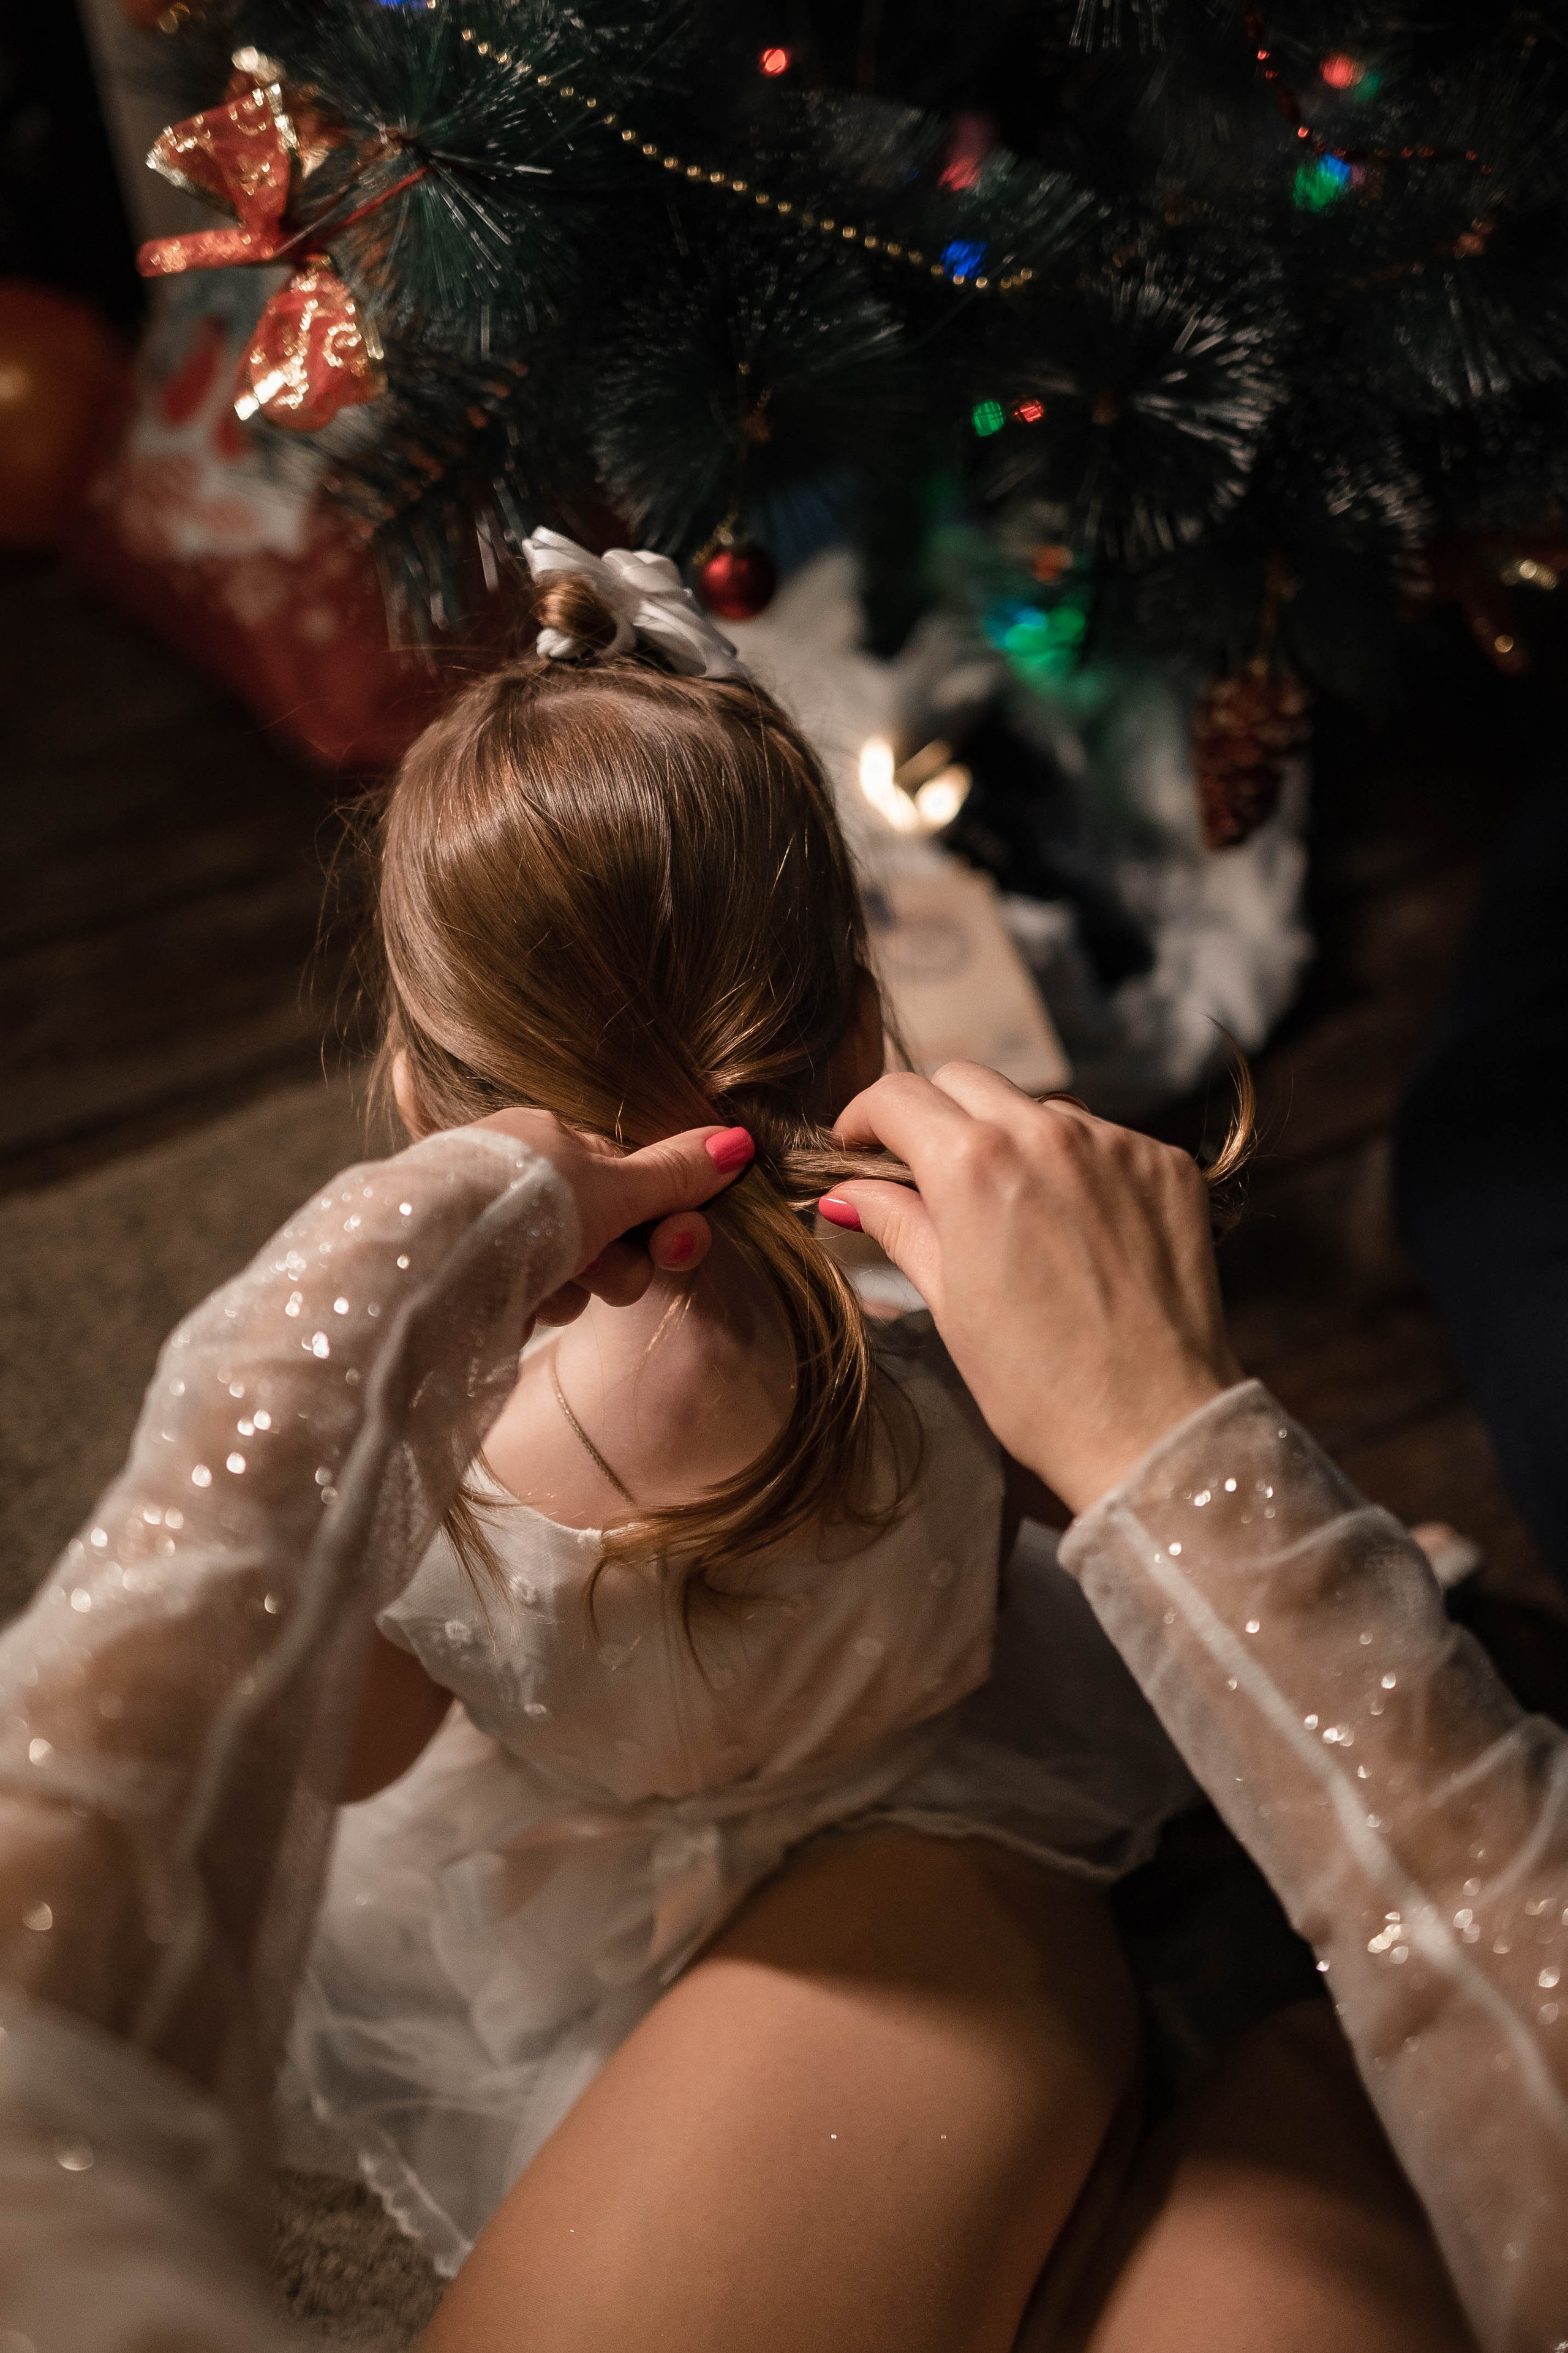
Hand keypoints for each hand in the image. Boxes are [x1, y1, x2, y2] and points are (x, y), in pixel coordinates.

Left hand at [473, 1111, 753, 1324]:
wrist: (436, 1258)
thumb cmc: (526, 1206)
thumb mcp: (614, 1187)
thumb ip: (674, 1173)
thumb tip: (738, 1142)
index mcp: (550, 1137)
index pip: (633, 1179)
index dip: (663, 1219)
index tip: (674, 1244)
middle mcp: (524, 1177)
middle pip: (609, 1230)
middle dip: (620, 1262)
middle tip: (600, 1270)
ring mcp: (498, 1227)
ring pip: (575, 1269)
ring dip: (578, 1288)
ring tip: (550, 1286)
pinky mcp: (477, 1274)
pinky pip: (535, 1293)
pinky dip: (538, 1302)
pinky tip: (520, 1304)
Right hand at [824, 1066, 1241, 1516]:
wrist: (1151, 1428)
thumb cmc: (1035, 1384)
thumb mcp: (949, 1302)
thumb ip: (898, 1225)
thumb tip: (846, 1191)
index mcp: (974, 1167)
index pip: (898, 1096)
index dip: (865, 1117)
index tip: (859, 1146)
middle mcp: (1047, 1134)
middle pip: (965, 1081)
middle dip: (934, 1116)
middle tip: (928, 1173)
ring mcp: (1115, 1144)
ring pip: (1040, 1107)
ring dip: (1012, 1138)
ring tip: (1014, 1210)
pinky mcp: (1166, 1165)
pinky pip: (1105, 1139)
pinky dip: (1079, 1166)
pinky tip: (1079, 1229)